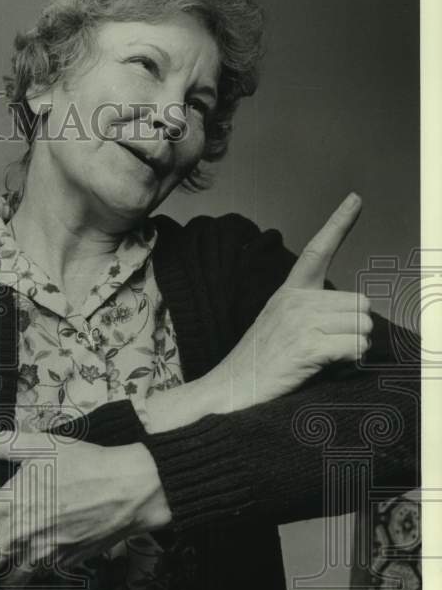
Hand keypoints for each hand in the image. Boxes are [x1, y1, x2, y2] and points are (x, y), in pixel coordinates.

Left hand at [0, 432, 168, 589]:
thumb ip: (4, 445)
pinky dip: (30, 568)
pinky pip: (39, 570)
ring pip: (10, 576)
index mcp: (8, 506)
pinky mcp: (65, 562)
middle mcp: (21, 536)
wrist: (132, 489)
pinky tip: (32, 557)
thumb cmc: (86, 462)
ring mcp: (44, 554)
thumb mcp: (42, 444)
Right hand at [201, 192, 371, 413]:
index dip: (339, 223)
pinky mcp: (306, 346)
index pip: (317, 251)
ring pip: (362, 325)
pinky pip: (354, 347)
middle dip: (356, 329)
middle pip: (361, 303)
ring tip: (325, 360)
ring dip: (354, 347)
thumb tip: (356, 318)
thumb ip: (313, 314)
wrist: (227, 392)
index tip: (356, 198)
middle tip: (330, 348)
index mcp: (288, 293)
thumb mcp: (281, 327)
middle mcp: (294, 301)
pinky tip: (326, 368)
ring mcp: (299, 322)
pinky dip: (349, 362)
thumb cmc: (258, 366)